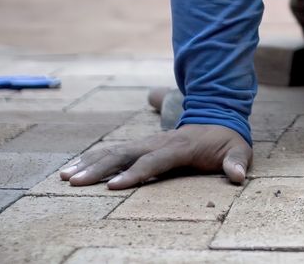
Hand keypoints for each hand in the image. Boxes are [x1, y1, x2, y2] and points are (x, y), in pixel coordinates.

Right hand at [59, 124, 252, 188]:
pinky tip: (73, 170)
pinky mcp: (140, 146)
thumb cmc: (227, 141)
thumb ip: (237, 162)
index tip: (114, 186)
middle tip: (73, 182)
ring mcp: (147, 142)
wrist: (219, 117)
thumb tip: (238, 176)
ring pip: (113, 150)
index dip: (135, 173)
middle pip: (124, 154)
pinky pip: (112, 151)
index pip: (154, 160)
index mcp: (180, 146)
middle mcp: (158, 142)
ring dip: (89, 163)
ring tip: (65, 177)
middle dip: (98, 168)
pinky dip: (91, 159)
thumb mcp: (238, 150)